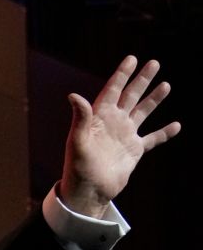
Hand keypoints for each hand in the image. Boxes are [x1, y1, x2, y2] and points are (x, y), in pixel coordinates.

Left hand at [60, 55, 181, 216]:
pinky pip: (153, 139)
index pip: (112, 90)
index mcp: (99, 118)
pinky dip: (164, 133)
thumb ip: (80, 118)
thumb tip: (73, 95)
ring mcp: (124, 136)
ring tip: (166, 84)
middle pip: (130, 96)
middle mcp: (113, 123)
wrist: (89, 191)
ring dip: (154, 99)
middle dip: (142, 80)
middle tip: (154, 63)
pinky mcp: (134, 151)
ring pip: (143, 112)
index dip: (121, 74)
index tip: (132, 58)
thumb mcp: (77, 141)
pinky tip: (176, 125)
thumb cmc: (78, 167)